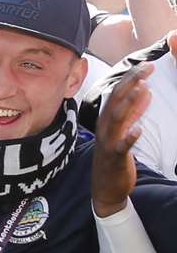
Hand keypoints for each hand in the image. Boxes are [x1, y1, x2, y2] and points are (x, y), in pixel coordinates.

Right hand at [92, 60, 154, 216]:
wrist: (105, 188)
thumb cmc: (115, 157)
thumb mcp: (125, 129)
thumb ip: (134, 111)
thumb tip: (146, 90)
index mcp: (107, 118)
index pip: (118, 92)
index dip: (132, 77)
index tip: (146, 64)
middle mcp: (105, 126)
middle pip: (117, 99)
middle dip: (132, 82)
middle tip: (148, 68)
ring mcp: (108, 141)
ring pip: (118, 118)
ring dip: (129, 103)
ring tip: (142, 89)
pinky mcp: (114, 157)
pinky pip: (121, 146)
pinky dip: (129, 137)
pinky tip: (138, 129)